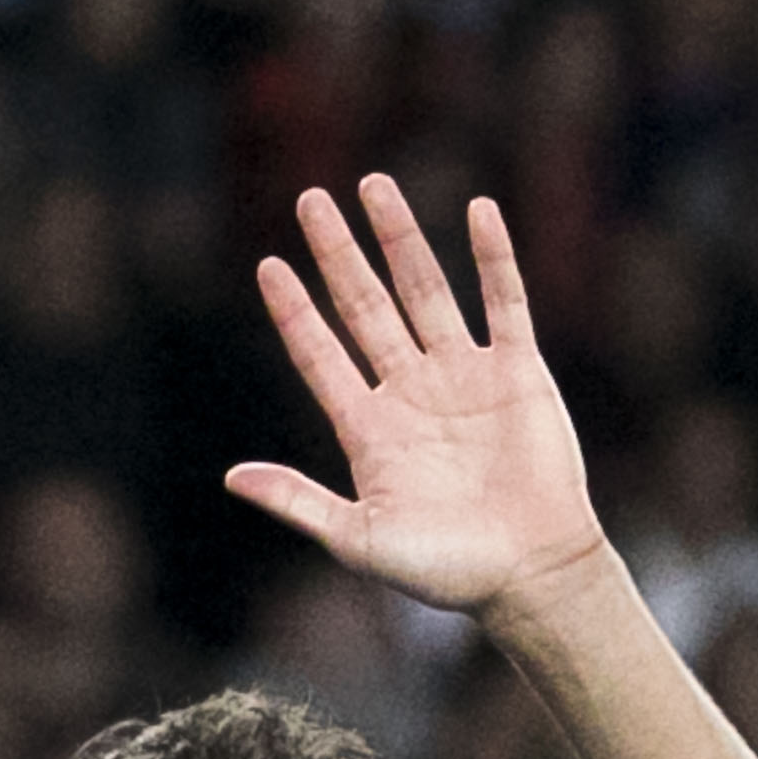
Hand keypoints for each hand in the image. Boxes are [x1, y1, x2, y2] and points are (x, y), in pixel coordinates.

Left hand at [230, 179, 611, 622]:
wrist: (526, 573)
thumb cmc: (442, 570)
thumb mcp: (357, 539)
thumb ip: (297, 501)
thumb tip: (231, 476)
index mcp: (367, 431)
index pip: (320, 355)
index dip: (294, 311)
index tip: (267, 264)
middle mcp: (410, 392)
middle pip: (365, 306)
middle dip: (338, 253)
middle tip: (309, 199)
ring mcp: (463, 375)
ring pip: (425, 289)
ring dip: (400, 238)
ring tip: (373, 185)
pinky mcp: (517, 370)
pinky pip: (504, 300)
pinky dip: (492, 256)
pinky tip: (475, 210)